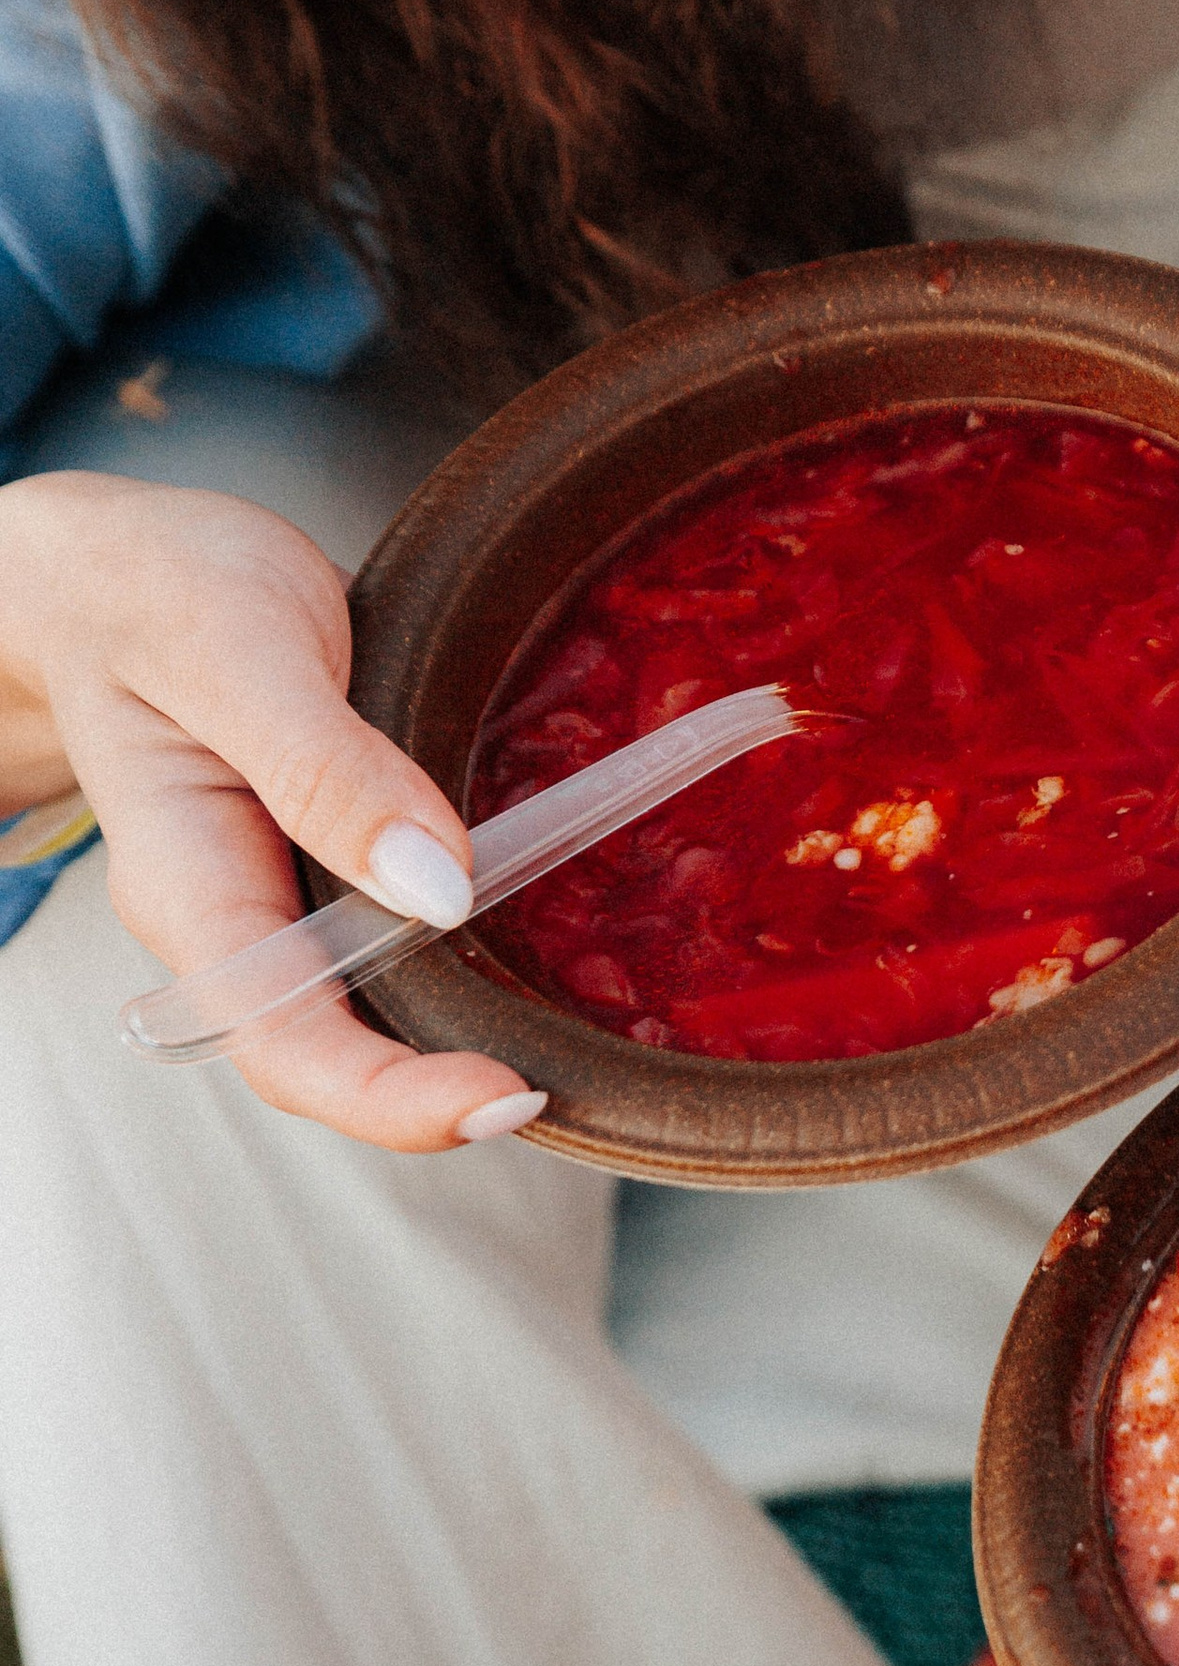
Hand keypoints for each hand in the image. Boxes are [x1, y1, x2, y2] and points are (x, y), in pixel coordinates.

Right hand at [0, 472, 542, 1149]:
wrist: (111, 567)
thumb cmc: (154, 589)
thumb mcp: (236, 648)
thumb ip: (327, 769)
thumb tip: (438, 889)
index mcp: (191, 889)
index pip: (285, 1044)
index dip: (392, 1098)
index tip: (504, 1095)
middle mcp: (235, 919)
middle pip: (339, 1053)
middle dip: (446, 1090)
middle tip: (573, 1084)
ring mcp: (281, 897)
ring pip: (378, 1007)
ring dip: (468, 1033)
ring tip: (580, 1038)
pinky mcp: (329, 862)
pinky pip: (399, 935)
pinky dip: (471, 955)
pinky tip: (551, 943)